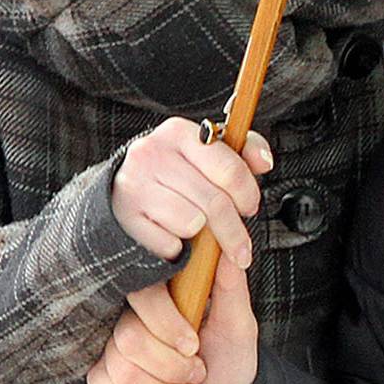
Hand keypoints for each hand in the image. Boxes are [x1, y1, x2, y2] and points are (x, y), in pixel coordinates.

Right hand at [87, 255, 260, 383]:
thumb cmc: (226, 362)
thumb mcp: (238, 328)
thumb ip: (231, 290)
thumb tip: (227, 253)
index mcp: (159, 300)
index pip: (142, 296)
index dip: (166, 325)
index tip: (194, 347)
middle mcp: (127, 323)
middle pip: (130, 341)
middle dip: (173, 369)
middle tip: (199, 375)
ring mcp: (110, 356)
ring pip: (124, 375)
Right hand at [111, 119, 273, 265]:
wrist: (120, 194)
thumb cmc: (171, 175)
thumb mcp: (205, 155)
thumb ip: (240, 154)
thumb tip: (264, 160)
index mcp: (178, 133)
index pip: (230, 169)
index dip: (247, 194)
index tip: (249, 207)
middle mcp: (152, 153)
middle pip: (215, 203)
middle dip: (234, 231)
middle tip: (240, 245)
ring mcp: (134, 185)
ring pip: (192, 223)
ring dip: (200, 236)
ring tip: (195, 231)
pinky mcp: (124, 216)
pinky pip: (168, 244)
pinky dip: (175, 250)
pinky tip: (171, 236)